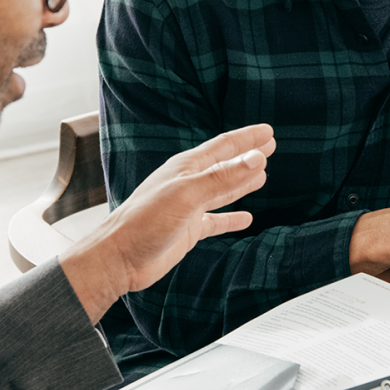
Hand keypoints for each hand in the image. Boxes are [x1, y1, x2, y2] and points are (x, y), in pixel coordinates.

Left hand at [61, 124, 275, 323]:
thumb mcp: (187, 194)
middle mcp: (187, 184)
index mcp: (186, 168)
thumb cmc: (144, 222)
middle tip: (270, 145)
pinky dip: (231, 219)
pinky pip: (215, 221)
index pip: (223, 146)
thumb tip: (258, 158)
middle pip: (224, 165)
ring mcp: (187, 208)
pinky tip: (246, 219)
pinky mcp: (187, 230)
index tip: (268, 131)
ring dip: (242, 183)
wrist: (119, 258)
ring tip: (262, 175)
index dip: (247, 138)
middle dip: (248, 156)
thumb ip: (223, 177)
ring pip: (222, 191)